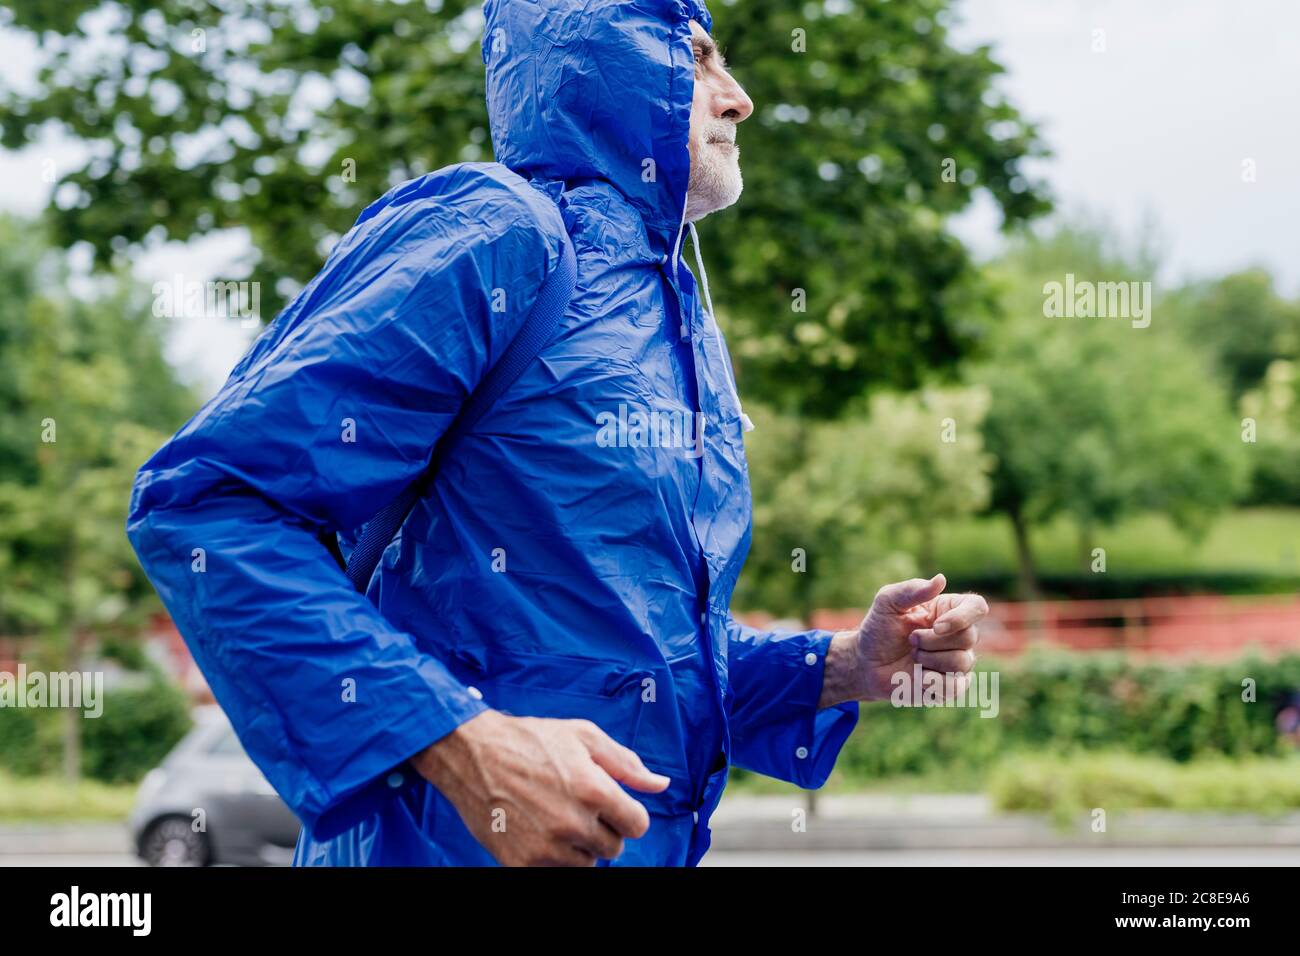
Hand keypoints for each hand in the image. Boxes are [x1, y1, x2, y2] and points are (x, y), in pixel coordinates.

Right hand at [411, 709, 669, 865]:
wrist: (472, 754)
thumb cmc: (529, 741)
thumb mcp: (583, 737)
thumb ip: (626, 763)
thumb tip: (661, 784)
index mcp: (594, 790)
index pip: (637, 825)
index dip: (628, 814)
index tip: (613, 805)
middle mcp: (573, 823)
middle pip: (614, 848)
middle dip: (603, 829)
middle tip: (578, 806)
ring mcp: (547, 847)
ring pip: (587, 863)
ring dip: (579, 845)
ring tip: (556, 815)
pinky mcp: (522, 863)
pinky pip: (556, 872)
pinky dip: (552, 856)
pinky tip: (538, 828)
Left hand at [822, 573, 987, 705]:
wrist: (866, 664)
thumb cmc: (879, 629)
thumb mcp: (887, 603)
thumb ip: (912, 590)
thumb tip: (941, 579)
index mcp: (948, 610)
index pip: (977, 606)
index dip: (962, 617)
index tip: (936, 625)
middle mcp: (959, 635)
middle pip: (969, 637)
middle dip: (932, 641)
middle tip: (910, 640)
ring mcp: (958, 662)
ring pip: (962, 663)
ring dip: (928, 660)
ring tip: (913, 656)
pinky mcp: (951, 686)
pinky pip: (955, 687)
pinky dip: (931, 681)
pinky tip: (917, 676)